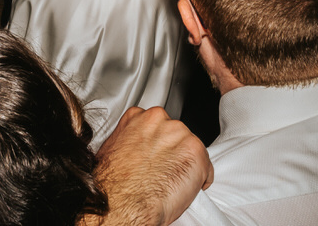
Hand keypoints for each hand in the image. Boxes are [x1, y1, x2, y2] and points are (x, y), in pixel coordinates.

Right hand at [81, 107, 211, 225]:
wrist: (122, 200)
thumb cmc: (113, 182)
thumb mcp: (111, 150)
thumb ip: (129, 141)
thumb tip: (132, 150)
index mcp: (137, 117)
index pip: (156, 122)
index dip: (158, 141)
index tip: (157, 152)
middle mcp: (158, 120)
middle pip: (175, 132)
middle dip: (173, 150)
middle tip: (165, 169)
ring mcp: (179, 134)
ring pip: (191, 147)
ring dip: (187, 162)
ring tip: (174, 180)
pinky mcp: (196, 151)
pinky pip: (206, 165)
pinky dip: (201, 178)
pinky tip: (187, 187)